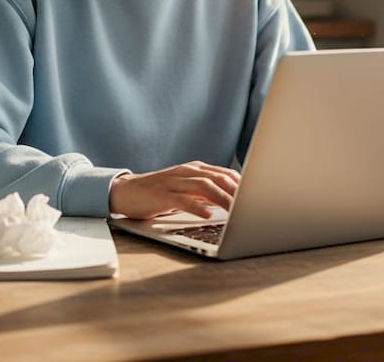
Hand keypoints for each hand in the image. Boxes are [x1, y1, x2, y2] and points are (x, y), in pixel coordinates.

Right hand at [109, 161, 240, 219]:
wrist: (126, 191)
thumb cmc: (158, 193)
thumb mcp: (185, 189)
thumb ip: (205, 192)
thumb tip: (231, 201)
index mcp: (194, 169)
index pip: (224, 173)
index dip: (242, 184)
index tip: (258, 196)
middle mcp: (186, 172)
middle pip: (218, 178)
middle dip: (237, 191)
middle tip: (253, 205)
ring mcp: (174, 182)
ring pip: (203, 187)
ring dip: (222, 198)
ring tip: (236, 210)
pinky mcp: (162, 195)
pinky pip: (182, 200)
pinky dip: (197, 206)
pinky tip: (208, 214)